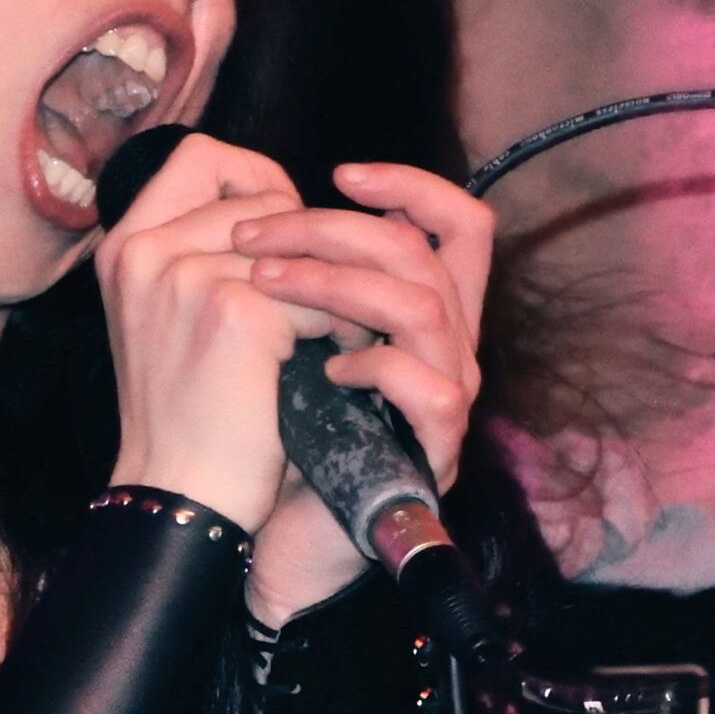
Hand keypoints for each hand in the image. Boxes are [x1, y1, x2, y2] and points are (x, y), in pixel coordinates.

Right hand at [95, 132, 335, 535]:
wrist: (178, 493)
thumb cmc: (186, 417)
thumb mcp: (168, 319)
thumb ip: (203, 255)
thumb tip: (289, 208)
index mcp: (124, 247)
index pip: (200, 157)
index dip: (255, 179)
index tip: (286, 229)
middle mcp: (144, 251)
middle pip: (261, 195)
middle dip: (307, 244)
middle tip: (322, 299)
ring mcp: (184, 276)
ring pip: (297, 244)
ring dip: (330, 286)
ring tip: (337, 330)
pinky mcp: (233, 311)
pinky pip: (317, 294)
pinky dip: (335, 330)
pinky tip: (330, 365)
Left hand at [230, 160, 493, 624]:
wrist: (261, 539)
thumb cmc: (268, 437)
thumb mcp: (283, 340)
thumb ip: (300, 280)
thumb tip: (265, 205)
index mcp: (421, 318)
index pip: (458, 226)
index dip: (412, 185)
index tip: (341, 174)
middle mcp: (447, 352)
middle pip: (427, 251)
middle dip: (335, 226)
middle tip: (256, 235)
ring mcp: (444, 402)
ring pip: (422, 304)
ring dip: (334, 281)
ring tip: (263, 284)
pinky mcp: (429, 452)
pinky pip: (426, 386)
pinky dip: (370, 364)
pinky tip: (318, 368)